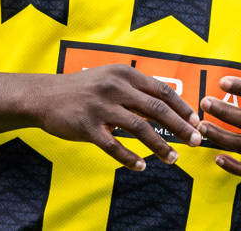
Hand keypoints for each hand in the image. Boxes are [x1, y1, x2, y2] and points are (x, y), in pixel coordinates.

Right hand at [33, 64, 201, 169]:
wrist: (44, 96)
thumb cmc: (83, 89)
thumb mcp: (111, 78)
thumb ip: (135, 88)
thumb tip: (166, 105)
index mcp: (125, 73)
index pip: (162, 90)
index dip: (182, 107)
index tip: (195, 121)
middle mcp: (116, 87)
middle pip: (157, 109)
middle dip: (180, 127)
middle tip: (195, 141)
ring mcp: (102, 107)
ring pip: (140, 129)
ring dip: (160, 146)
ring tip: (173, 159)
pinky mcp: (87, 126)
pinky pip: (114, 146)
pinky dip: (130, 158)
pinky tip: (141, 167)